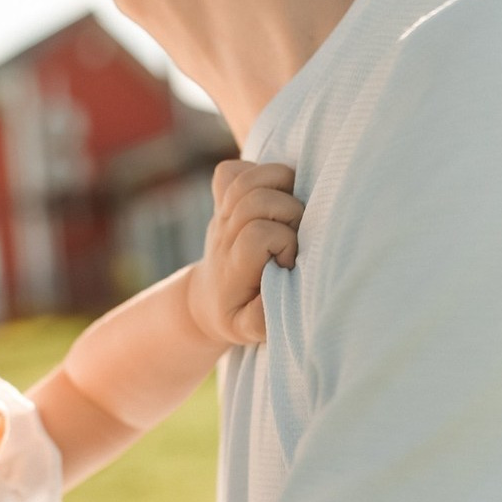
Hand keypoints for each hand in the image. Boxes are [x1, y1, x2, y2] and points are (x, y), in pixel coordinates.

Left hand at [187, 160, 302, 345]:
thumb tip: (281, 288)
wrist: (207, 303)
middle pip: (257, 200)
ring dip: (279, 187)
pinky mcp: (221, 201)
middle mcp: (224, 234)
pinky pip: (231, 171)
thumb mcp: (250, 330)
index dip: (283, 243)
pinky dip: (255, 173)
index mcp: (233, 265)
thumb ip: (264, 318)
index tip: (288, 263)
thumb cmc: (238, 315)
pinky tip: (271, 194)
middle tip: (294, 236)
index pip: (259, 235)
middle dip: (288, 212)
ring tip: (289, 210)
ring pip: (247, 179)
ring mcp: (221, 214)